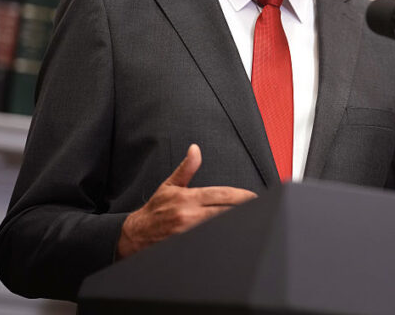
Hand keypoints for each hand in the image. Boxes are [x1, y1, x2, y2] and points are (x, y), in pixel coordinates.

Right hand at [116, 144, 256, 258]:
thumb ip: (187, 168)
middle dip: (243, 209)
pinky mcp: (186, 244)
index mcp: (188, 198)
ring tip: (250, 220)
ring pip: (219, 226)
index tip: (254, 196)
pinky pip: (209, 240)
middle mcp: (189, 215)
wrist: (135, 235)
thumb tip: (195, 149)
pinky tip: (232, 233)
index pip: (221, 195)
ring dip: (234, 223)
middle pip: (224, 211)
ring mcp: (188, 232)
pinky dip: (221, 236)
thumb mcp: (170, 186)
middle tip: (259, 208)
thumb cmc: (155, 210)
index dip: (241, 196)